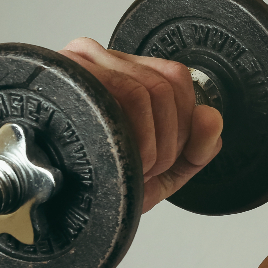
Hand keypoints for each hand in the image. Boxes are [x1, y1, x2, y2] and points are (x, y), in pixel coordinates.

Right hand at [60, 38, 222, 211]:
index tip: (169, 157)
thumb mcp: (164, 169)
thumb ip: (198, 147)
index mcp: (128, 72)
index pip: (176, 77)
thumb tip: (212, 116)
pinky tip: (122, 158)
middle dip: (171, 139)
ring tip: (135, 168)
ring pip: (147, 89)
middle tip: (150, 169)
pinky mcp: (67, 76)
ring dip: (153, 142)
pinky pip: (123, 93)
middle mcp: (104, 60)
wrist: (55, 206)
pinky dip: (137, 136)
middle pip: (167, 84)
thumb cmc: (102, 180)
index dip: (185, 122)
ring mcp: (82, 64)